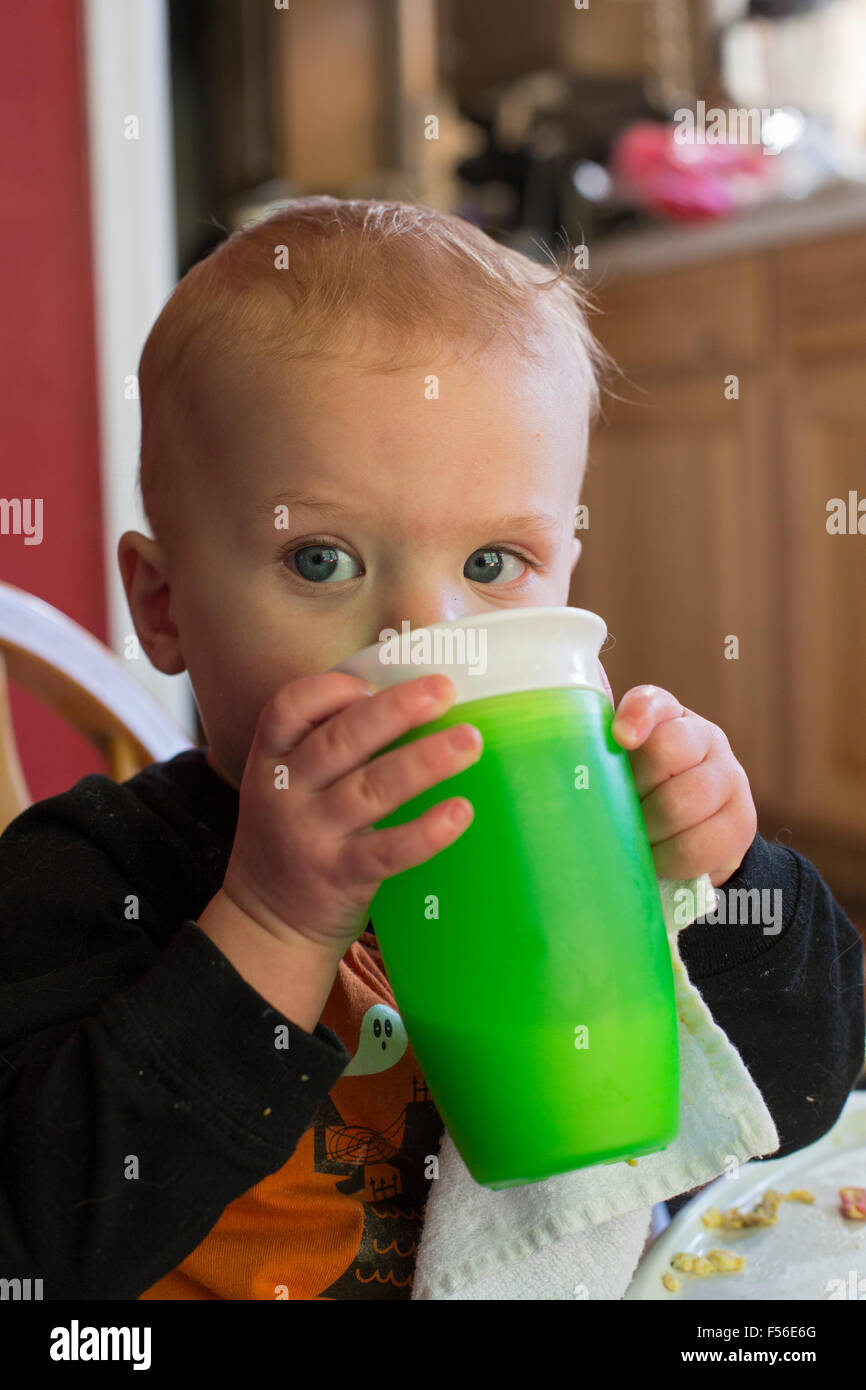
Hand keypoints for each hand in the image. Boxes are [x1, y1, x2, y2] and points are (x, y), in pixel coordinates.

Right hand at [222, 672, 481, 954]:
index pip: (288, 707)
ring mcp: (313, 836)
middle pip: (341, 740)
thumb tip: (410, 698)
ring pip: (372, 789)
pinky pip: (389, 849)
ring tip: (469, 741)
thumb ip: (328, 746)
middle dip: (396, 710)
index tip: (374, 685)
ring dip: (425, 760)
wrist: (266, 925)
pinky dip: (427, 831)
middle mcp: (286, 793)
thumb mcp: (286, 784)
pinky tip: (460, 812)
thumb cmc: (291, 838)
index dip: (332, 689)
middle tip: (443, 689)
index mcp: (271, 760)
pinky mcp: (342, 876)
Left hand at [603, 675, 756, 887]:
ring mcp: (729, 776)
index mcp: (668, 716)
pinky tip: (657, 859)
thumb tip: (546, 759)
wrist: (700, 836)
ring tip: (635, 840)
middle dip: (634, 791)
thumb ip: (597, 754)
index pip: (653, 702)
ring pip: (682, 802)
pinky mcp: (742, 821)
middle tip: (617, 813)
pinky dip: (669, 858)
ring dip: (649, 828)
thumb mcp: (622, 771)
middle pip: (666, 752)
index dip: (637, 716)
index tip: (621, 739)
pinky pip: (698, 844)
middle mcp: (704, 737)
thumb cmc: (643, 796)